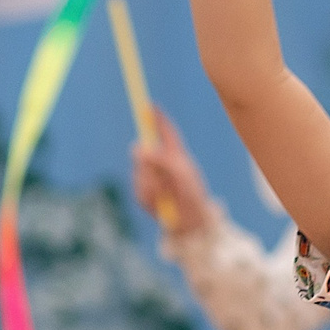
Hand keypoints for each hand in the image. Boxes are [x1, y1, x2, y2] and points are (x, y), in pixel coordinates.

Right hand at [131, 109, 214, 237]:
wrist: (191, 223)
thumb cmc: (193, 194)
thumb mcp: (181, 173)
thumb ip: (161, 160)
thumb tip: (136, 147)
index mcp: (175, 154)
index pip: (165, 131)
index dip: (156, 118)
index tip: (147, 106)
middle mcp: (161, 164)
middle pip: (143, 150)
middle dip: (148, 163)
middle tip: (157, 173)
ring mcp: (150, 178)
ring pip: (138, 172)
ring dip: (151, 183)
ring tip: (166, 193)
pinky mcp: (143, 194)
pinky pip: (138, 189)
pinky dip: (149, 196)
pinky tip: (160, 202)